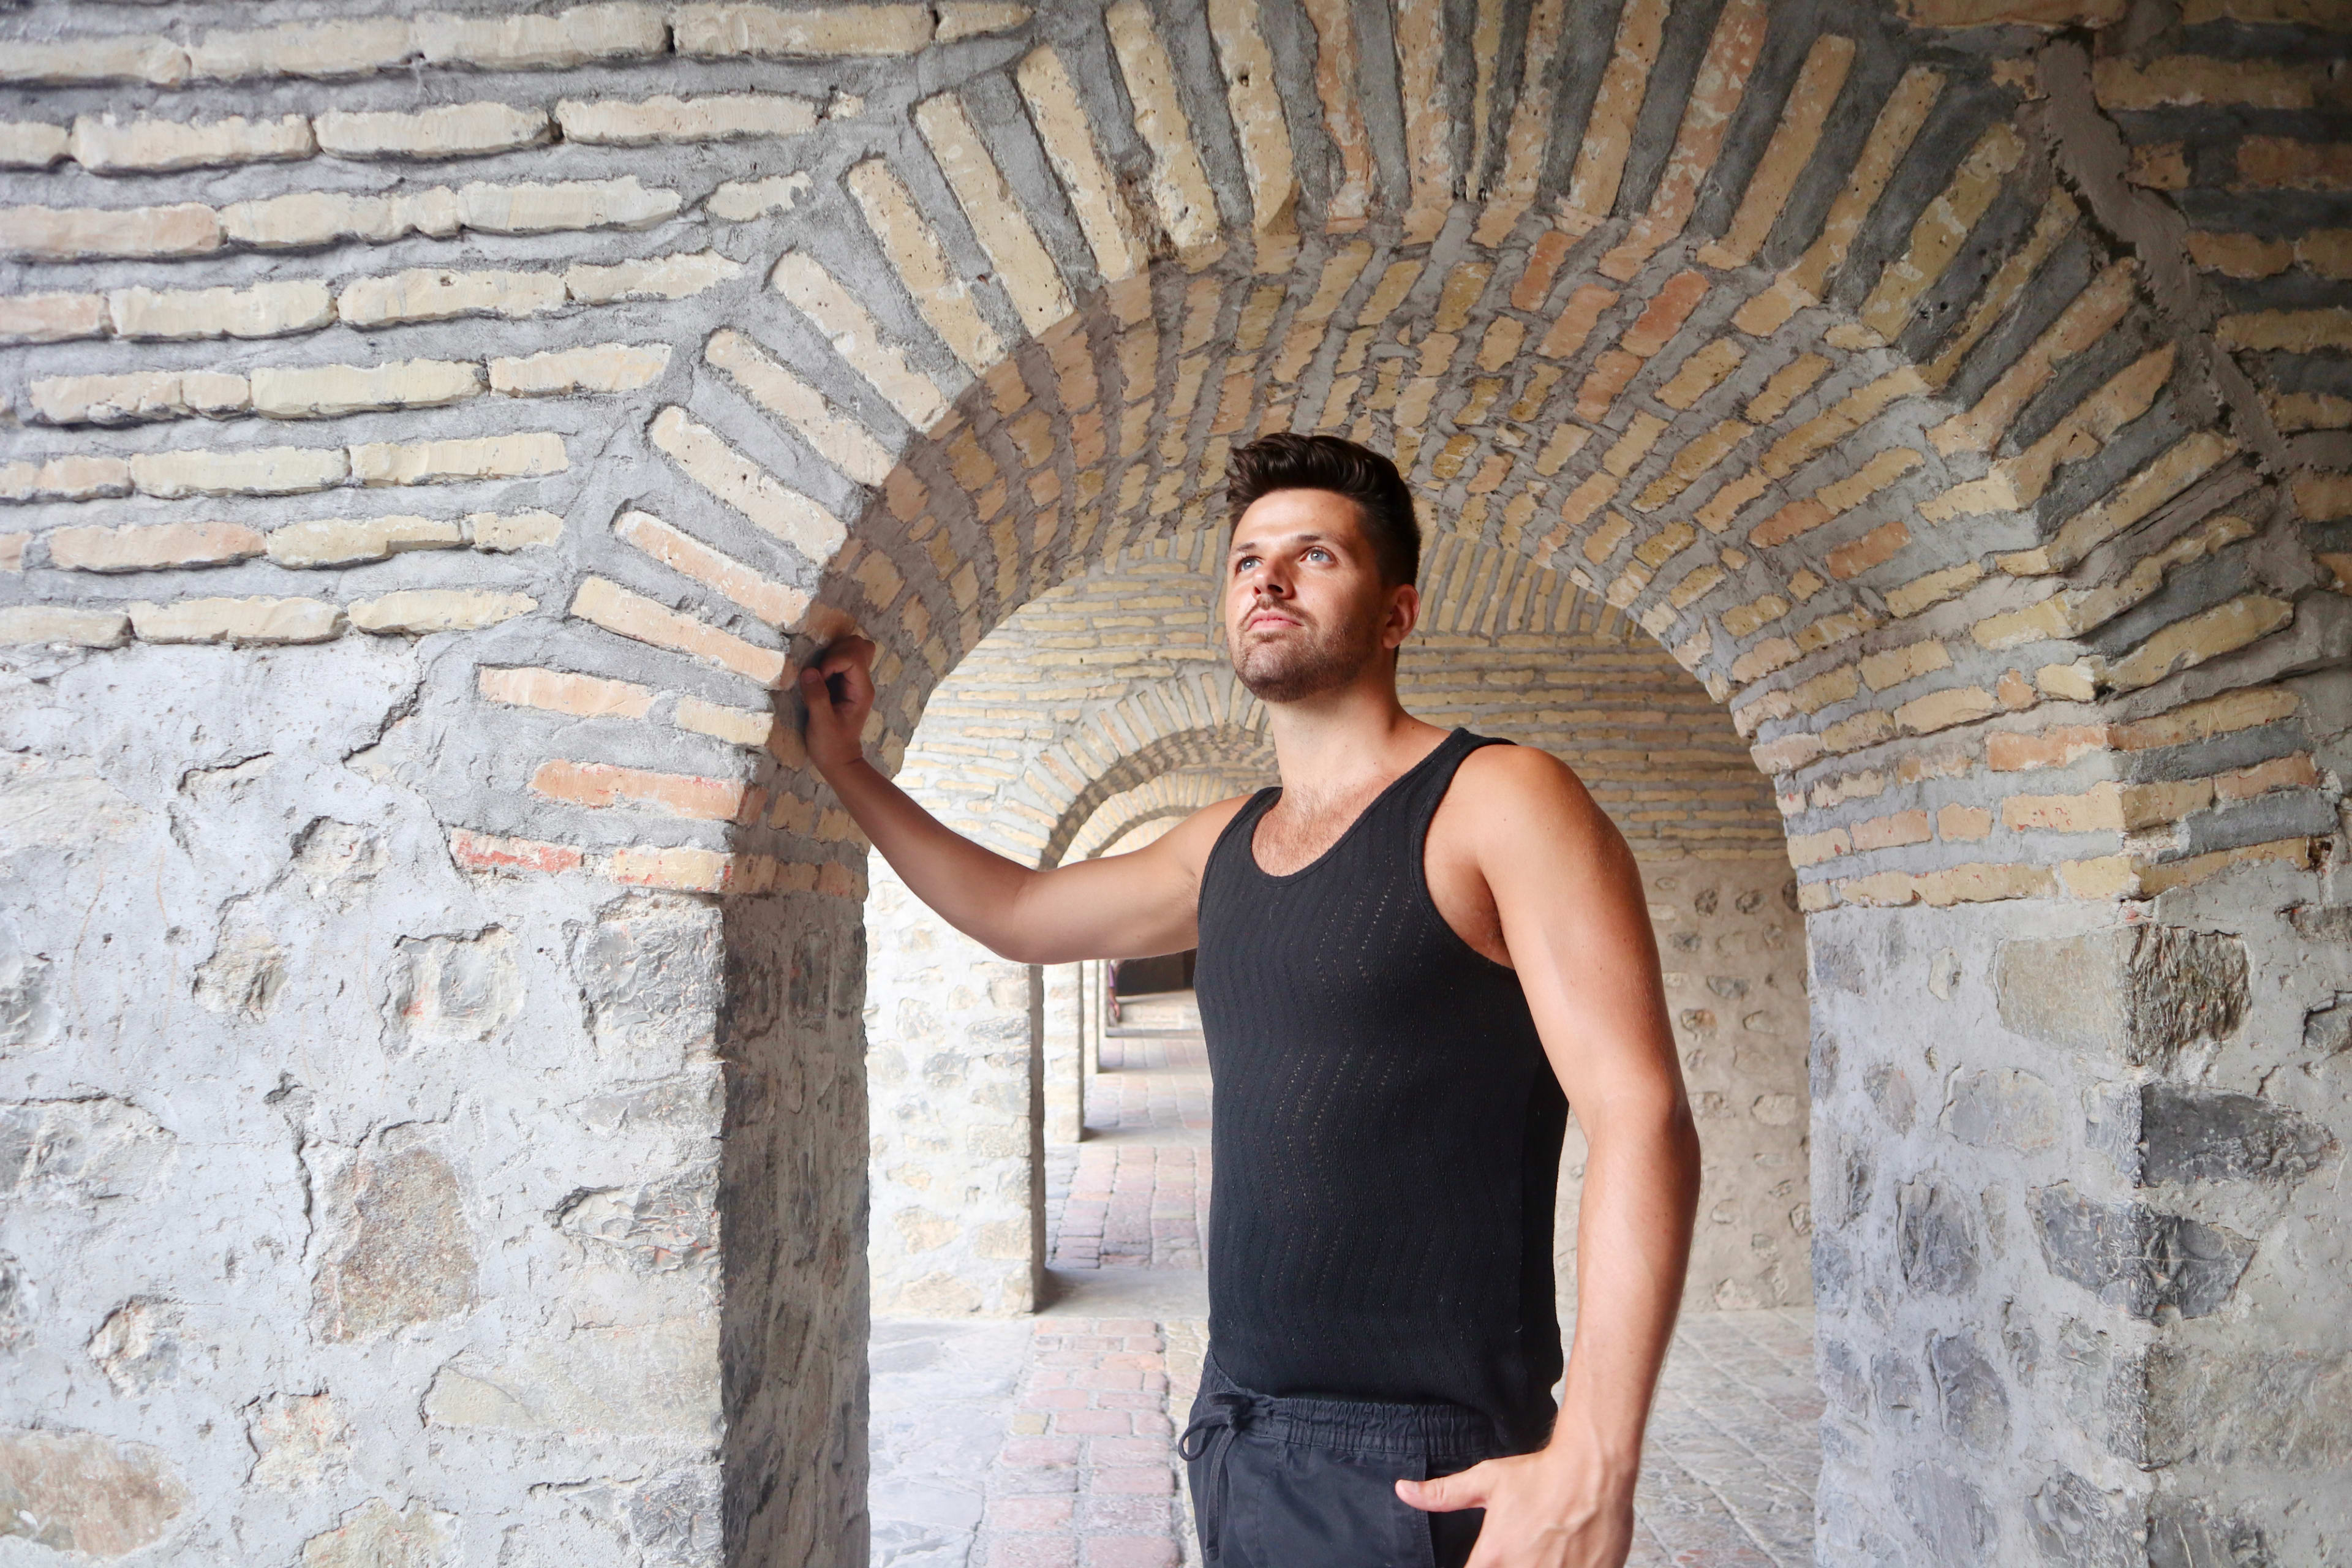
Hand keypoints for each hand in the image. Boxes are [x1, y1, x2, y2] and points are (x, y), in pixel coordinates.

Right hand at [799, 634, 876, 773]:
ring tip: (820, 674)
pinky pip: (843, 657)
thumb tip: (809, 671)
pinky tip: (821, 676)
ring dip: (832, 654)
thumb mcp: (821, 724)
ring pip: (853, 648)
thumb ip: (816, 698)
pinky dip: (830, 659)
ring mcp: (855, 681)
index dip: (833, 662)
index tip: (819, 679)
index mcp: (862, 691)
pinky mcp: (845, 682)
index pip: (853, 658)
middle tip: (821, 674)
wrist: (839, 760)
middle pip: (858, 645)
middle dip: (834, 652)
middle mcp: (862, 682)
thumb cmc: (831, 745)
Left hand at [1396, 1447, 1634, 1567]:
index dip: (1478, 1567)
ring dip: (1537, 1567)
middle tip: (1522, 1552)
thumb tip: (1403, 1490)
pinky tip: (1563, 1557)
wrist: (1594, 1470)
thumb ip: (1443, 1494)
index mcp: (1493, 1558)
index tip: (1489, 1558)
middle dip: (1511, 1566)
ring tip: (1543, 1553)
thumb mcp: (1487, 1480)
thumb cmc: (1542, 1475)